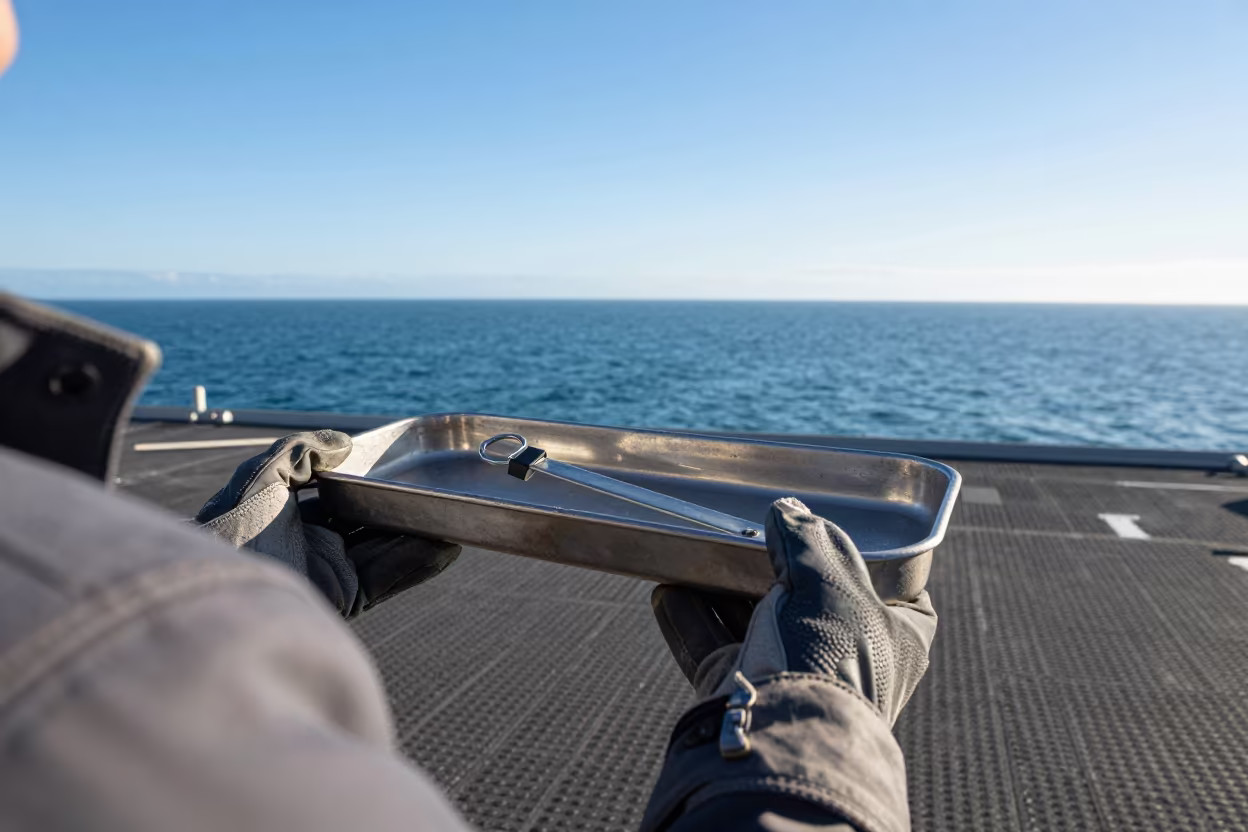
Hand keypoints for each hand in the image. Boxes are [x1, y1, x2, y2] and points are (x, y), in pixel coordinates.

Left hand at [196, 430, 459, 616]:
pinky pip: (389, 576)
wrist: (217, 592)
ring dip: (417, 533)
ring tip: (452, 515)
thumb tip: (343, 443)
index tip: (393, 464)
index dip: (364, 479)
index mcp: (283, 515)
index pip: (333, 493)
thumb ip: (300, 451)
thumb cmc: (229, 529)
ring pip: (383, 547)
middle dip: (398, 506)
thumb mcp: (259, 475)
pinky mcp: (343, 599)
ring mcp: (327, 573)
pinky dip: (419, 562)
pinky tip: (446, 545)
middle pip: (364, 520)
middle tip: (433, 487)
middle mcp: (307, 545)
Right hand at [651, 497, 935, 724]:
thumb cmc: (829, 654)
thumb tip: (789, 512)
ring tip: (701, 553)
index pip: (896, 593)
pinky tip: (667, 591)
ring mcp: (795, 678)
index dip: (871, 561)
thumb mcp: (830, 581)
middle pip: (814, 601)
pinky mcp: (747, 693)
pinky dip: (691, 620)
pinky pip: (715, 649)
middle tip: (756, 533)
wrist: (781, 734)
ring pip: (758, 623)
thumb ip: (808, 540)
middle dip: (779, 568)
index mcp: (895, 638)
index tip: (843, 535)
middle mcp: (849, 660)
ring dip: (725, 589)